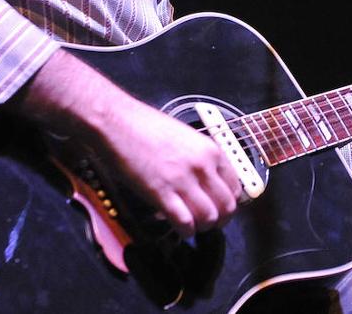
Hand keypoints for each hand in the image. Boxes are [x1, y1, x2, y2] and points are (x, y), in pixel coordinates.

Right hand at [97, 99, 242, 236]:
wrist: (117, 121)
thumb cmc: (146, 127)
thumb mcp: (185, 137)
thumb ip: (200, 159)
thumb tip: (206, 183)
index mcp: (211, 150)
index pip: (235, 187)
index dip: (228, 204)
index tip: (219, 208)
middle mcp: (202, 165)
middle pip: (227, 206)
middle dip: (220, 220)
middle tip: (207, 223)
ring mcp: (183, 179)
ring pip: (209, 218)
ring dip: (202, 227)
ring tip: (192, 226)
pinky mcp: (161, 192)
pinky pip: (184, 222)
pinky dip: (185, 231)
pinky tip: (179, 228)